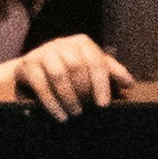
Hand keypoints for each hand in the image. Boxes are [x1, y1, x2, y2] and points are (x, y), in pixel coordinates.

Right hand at [13, 33, 131, 118]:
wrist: (32, 70)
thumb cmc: (68, 70)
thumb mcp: (90, 68)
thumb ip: (110, 72)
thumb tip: (129, 82)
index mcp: (81, 43)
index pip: (95, 60)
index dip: (101, 83)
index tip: (103, 104)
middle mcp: (61, 44)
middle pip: (76, 66)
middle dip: (83, 91)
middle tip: (86, 111)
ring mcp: (43, 53)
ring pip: (58, 74)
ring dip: (68, 97)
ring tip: (74, 114)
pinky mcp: (27, 65)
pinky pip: (40, 85)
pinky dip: (52, 103)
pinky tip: (60, 115)